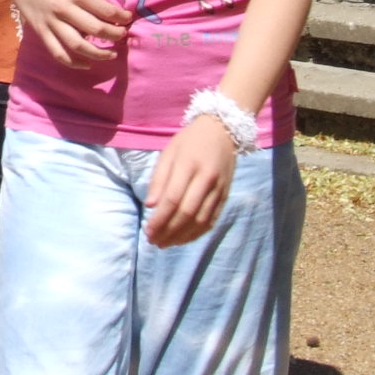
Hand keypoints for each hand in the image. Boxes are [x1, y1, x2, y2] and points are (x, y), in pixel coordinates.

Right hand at [2, 0, 133, 68]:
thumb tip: (108, 11)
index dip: (121, 17)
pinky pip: (57, 52)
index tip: (128, 19)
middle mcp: (64, 9)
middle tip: (123, 35)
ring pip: (78, 44)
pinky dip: (73, 62)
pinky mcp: (41, 32)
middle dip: (114, 34)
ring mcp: (51, 22)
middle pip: (95, 29)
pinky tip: (86, 64)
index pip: (105, 10)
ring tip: (112, 54)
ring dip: (98, 53)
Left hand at [146, 116, 236, 246]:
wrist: (223, 130)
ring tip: (166, 244)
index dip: (160, 219)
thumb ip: (159, 179)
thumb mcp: (169, 153)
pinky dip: (198, 233)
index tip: (148, 231)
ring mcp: (219, 189)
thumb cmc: (190, 141)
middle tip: (154, 241)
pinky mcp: (226, 195)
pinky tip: (184, 239)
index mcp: (189, 165)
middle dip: (169, 231)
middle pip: (187, 213)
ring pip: (201, 220)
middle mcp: (206, 179)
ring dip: (182, 236)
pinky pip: (212, 220)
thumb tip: (150, 205)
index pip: (173, 199)